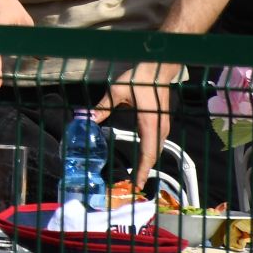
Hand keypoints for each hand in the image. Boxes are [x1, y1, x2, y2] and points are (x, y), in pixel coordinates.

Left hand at [93, 59, 179, 187]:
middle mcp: (159, 128)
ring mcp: (163, 125)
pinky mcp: (162, 121)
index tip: (138, 184)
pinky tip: (143, 155)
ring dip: (148, 161)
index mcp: (149, 124)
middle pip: (153, 154)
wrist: (157, 69)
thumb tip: (88, 118)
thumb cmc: (139, 79)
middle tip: (135, 183)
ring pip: (156, 148)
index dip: (143, 170)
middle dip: (145, 170)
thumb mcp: (117, 91)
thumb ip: (103, 106)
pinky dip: (150, 151)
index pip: (148, 153)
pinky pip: (157, 141)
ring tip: (138, 173)